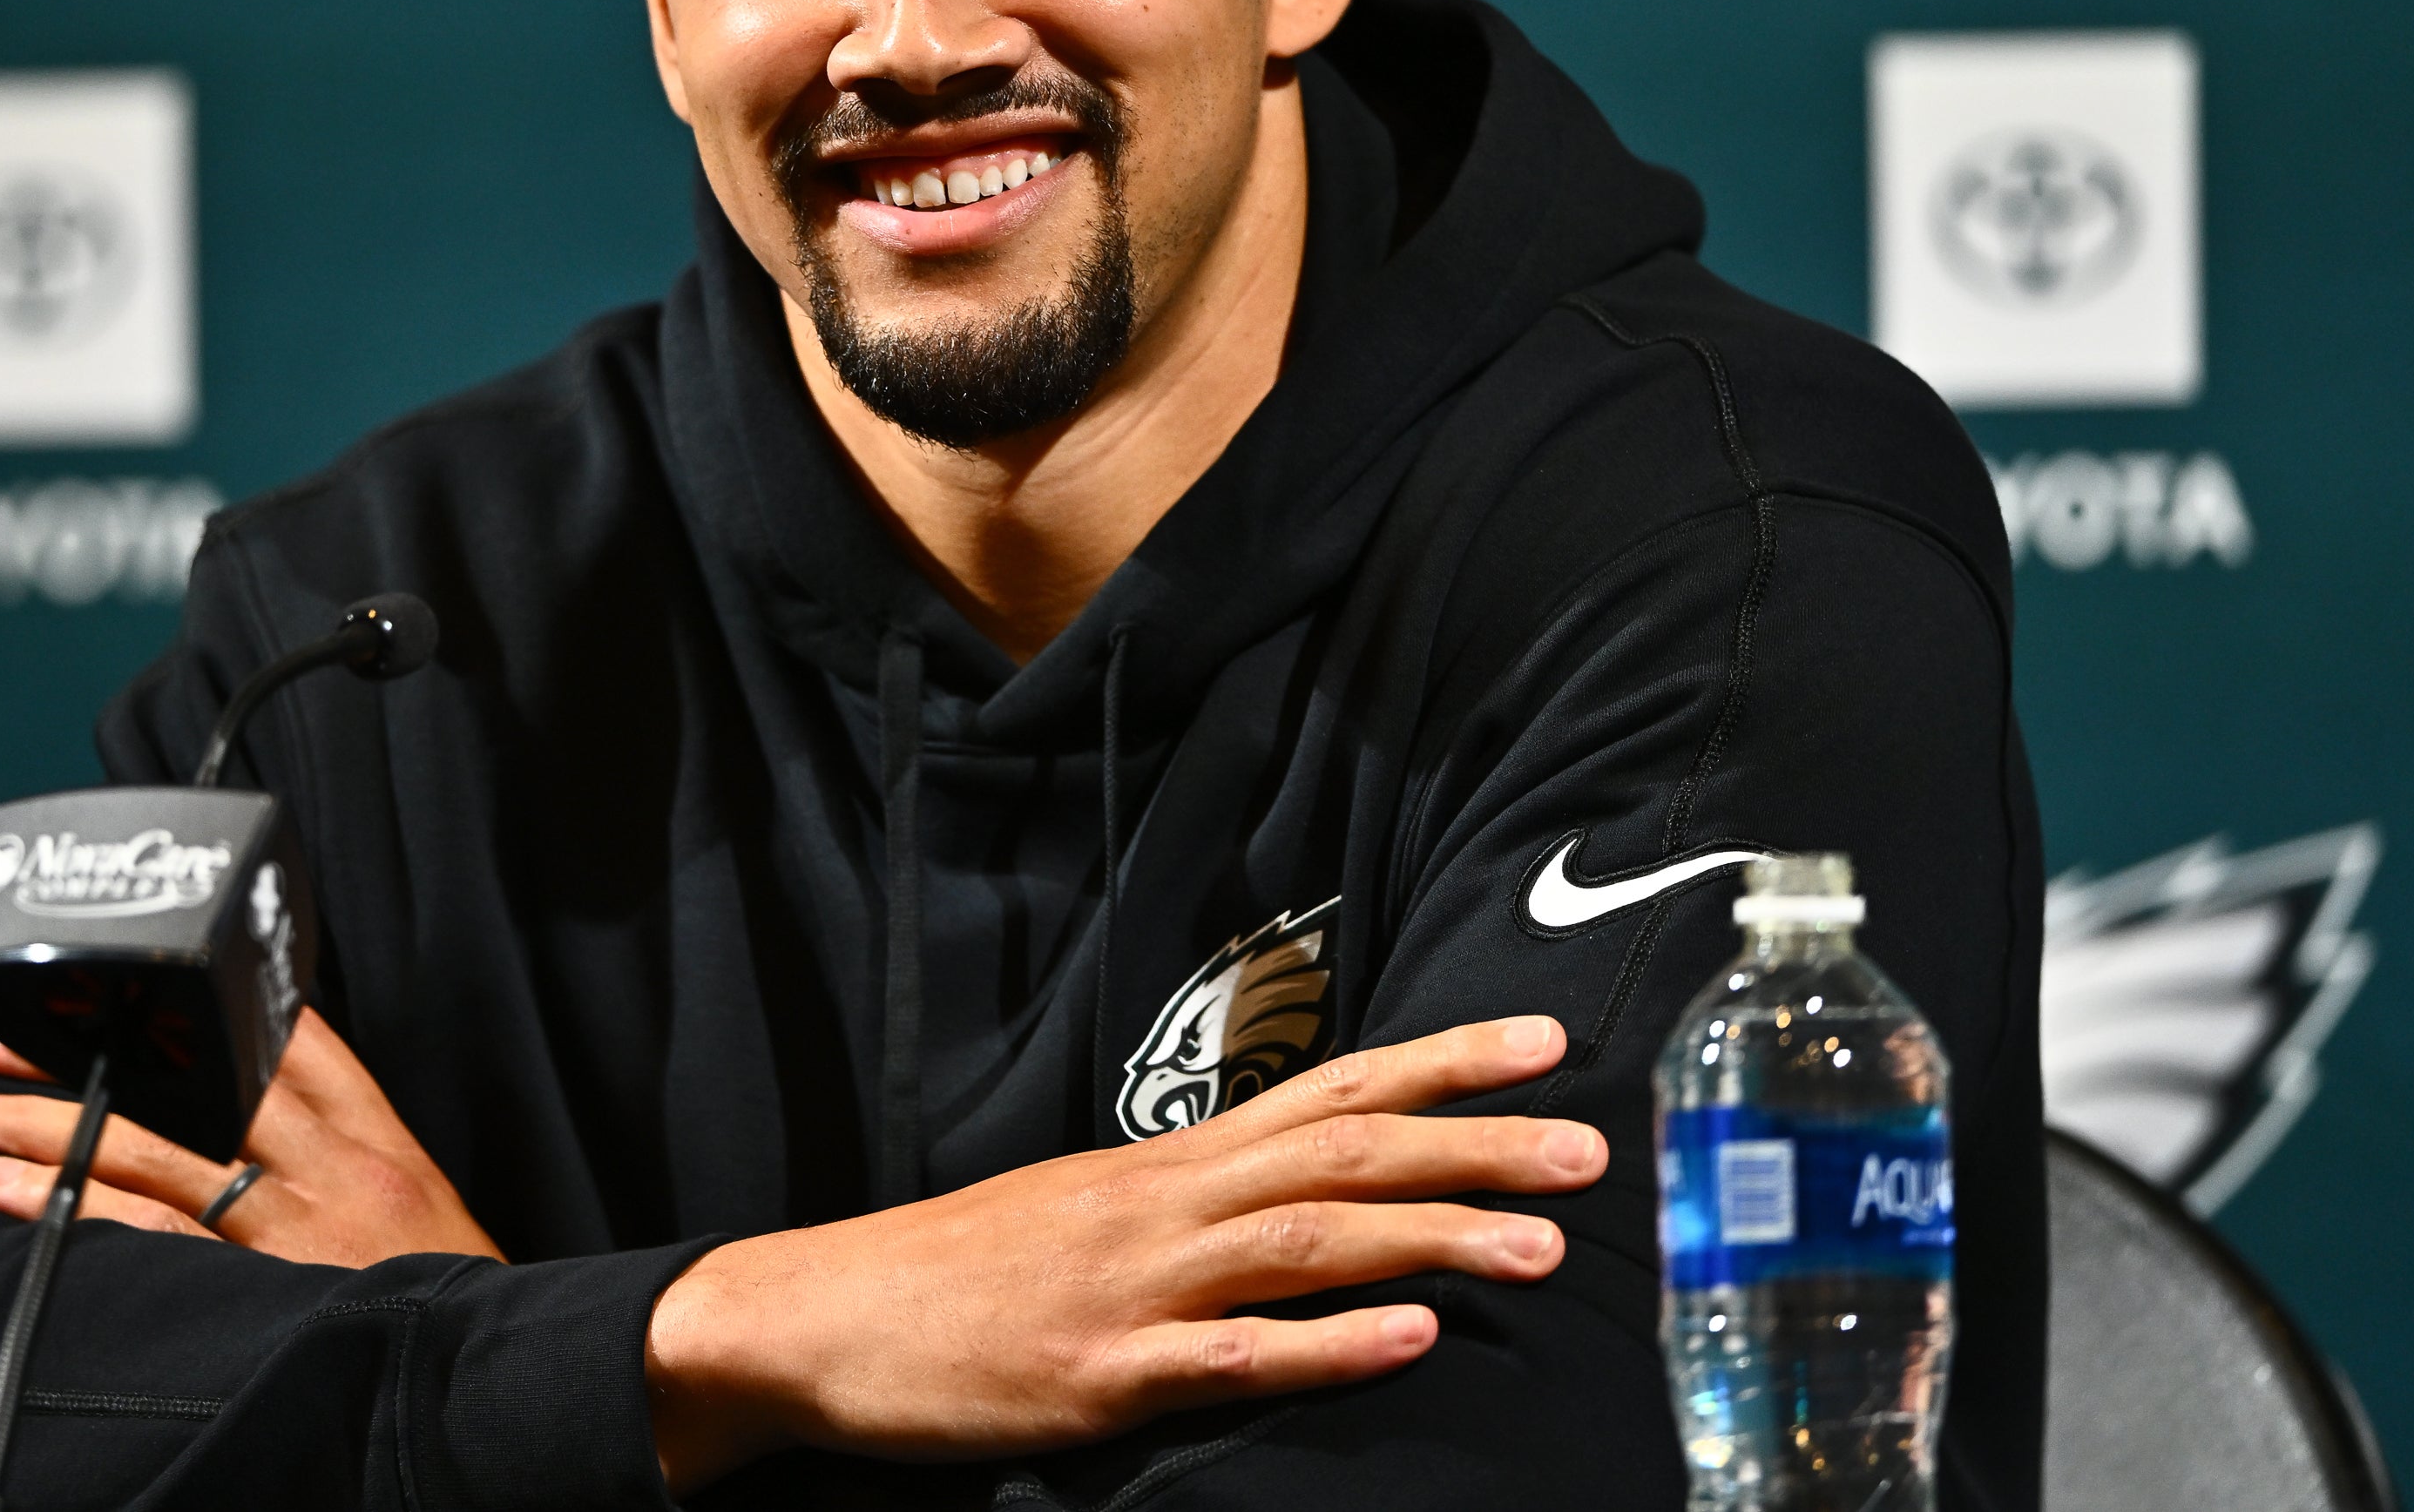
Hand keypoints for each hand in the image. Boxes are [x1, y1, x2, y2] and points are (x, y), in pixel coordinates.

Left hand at [0, 1009, 503, 1268]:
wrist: (486, 1376)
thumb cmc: (445, 1294)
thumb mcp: (412, 1204)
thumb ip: (341, 1151)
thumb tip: (255, 1114)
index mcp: (372, 1135)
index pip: (282, 1035)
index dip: (190, 998)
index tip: (109, 976)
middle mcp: (331, 1164)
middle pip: (193, 1078)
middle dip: (85, 1049)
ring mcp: (293, 1224)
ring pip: (152, 1145)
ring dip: (45, 1122)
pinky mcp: (261, 1286)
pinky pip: (153, 1233)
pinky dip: (76, 1203)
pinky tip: (10, 1187)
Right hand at [643, 1016, 1601, 1490]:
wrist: (819, 1318)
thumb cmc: (961, 1270)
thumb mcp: (1086, 1208)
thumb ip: (1196, 1202)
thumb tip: (1306, 1196)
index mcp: (1167, 1165)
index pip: (1331, 1089)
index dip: (1444, 1063)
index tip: (1545, 1039)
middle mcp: (1164, 1204)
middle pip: (1345, 1155)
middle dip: (1477, 1147)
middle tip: (1594, 1146)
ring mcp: (1135, 1287)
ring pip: (1309, 1243)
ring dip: (1434, 1239)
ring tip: (1543, 1248)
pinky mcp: (1101, 1374)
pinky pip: (1231, 1356)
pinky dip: (1327, 1344)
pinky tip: (1409, 1341)